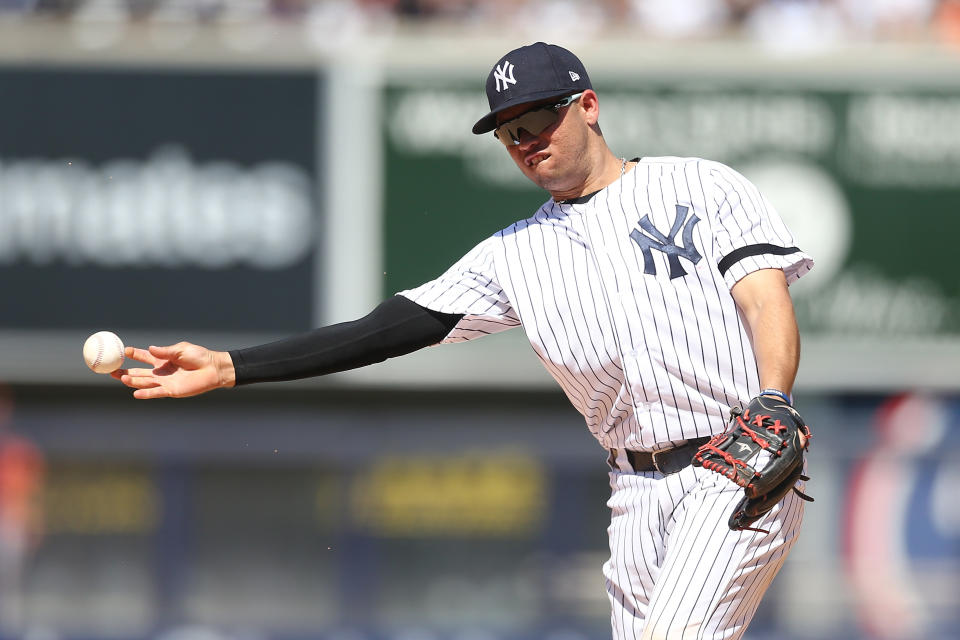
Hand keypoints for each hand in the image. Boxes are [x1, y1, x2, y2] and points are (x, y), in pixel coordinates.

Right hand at [112, 342, 235, 398]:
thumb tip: (149, 349)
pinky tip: (136, 392)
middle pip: (139, 372)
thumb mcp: (181, 350)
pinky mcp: (171, 390)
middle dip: (125, 371)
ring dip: (133, 380)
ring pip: (144, 382)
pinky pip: (156, 392)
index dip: (132, 354)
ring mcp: (165, 381)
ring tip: (121, 378)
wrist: (213, 369)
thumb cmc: (199, 357)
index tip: (121, 351)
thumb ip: (165, 351)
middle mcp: (160, 371)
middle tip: (110, 370)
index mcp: (162, 359)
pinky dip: (146, 393)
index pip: (143, 357)